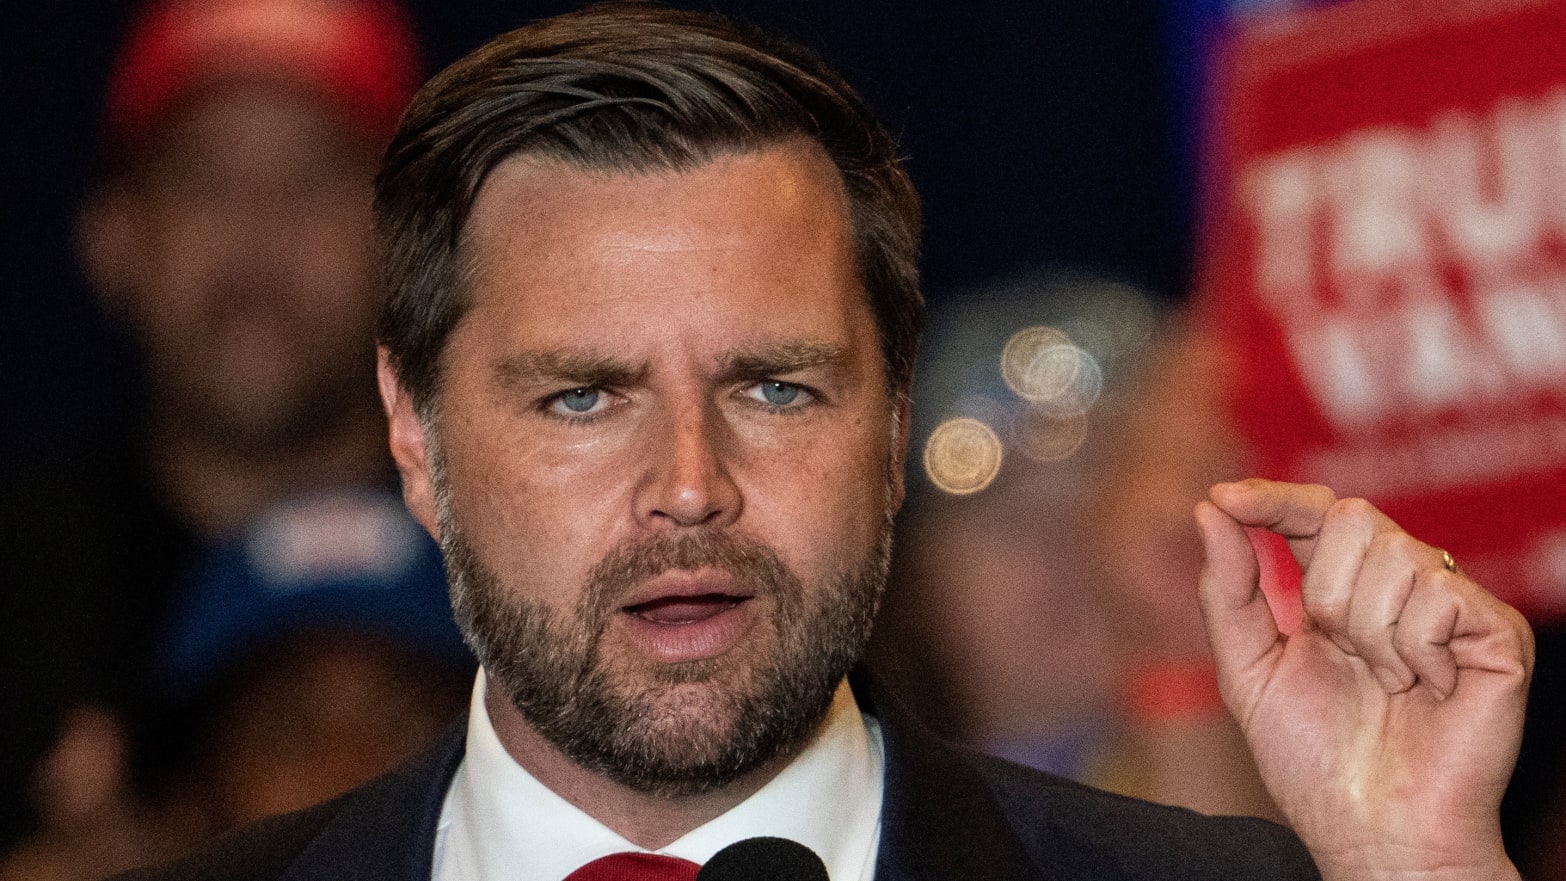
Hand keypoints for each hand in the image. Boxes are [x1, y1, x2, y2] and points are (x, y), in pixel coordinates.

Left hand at [1195, 479, 1532, 880]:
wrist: (1374, 830)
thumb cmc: (1315, 761)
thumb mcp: (1249, 669)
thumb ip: (1229, 589)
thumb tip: (1211, 508)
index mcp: (1340, 588)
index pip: (1313, 512)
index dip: (1272, 497)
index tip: (1225, 497)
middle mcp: (1399, 584)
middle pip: (1353, 518)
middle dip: (1326, 594)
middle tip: (1342, 657)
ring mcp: (1452, 604)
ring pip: (1394, 554)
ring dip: (1370, 633)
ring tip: (1388, 685)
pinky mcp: (1498, 633)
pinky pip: (1440, 595)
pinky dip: (1416, 651)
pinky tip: (1426, 689)